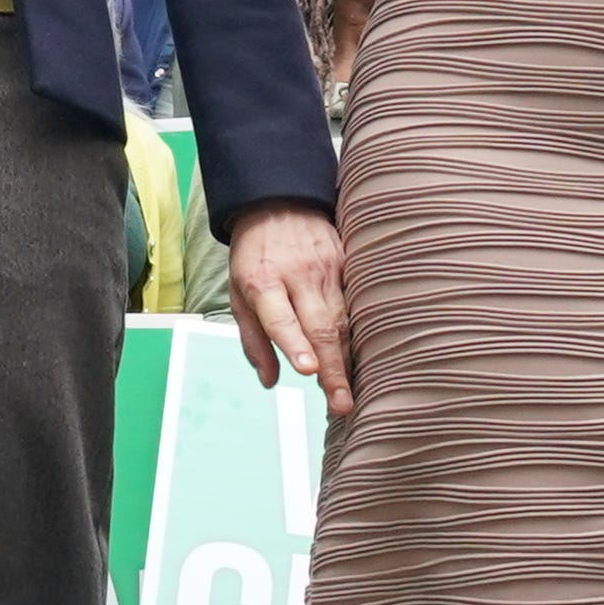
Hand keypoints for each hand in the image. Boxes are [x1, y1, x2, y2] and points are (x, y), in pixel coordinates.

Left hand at [226, 201, 354, 415]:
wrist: (278, 201)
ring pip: (343, 320)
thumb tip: (269, 380)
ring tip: (349, 392)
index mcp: (263, 281)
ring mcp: (327, 268)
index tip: (309, 371)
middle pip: (320, 327)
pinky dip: (361, 334)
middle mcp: (298, 276)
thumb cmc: (254, 254)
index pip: (281, 318)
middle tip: (340, 403)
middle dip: (332, 369)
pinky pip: (356, 304)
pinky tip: (365, 360)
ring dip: (347, 359)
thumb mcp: (238, 292)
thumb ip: (252, 338)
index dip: (295, 345)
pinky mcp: (347, 263)